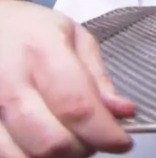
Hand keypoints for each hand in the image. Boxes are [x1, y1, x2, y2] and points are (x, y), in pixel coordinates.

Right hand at [0, 0, 134, 157]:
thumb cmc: (34, 30)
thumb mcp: (76, 38)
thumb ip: (98, 78)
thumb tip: (124, 113)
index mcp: (43, 53)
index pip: (77, 107)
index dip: (105, 132)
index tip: (123, 141)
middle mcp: (10, 82)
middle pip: (52, 141)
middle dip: (84, 148)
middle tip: (95, 136)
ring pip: (26, 156)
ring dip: (58, 157)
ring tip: (71, 136)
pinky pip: (5, 155)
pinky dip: (31, 156)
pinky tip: (44, 140)